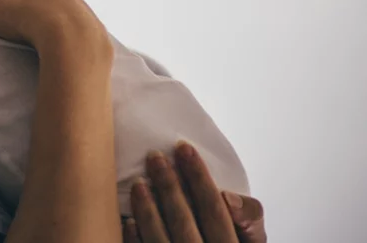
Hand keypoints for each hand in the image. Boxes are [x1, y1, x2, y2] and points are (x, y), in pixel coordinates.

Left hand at [125, 142, 265, 241]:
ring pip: (160, 238)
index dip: (199, 177)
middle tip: (155, 156)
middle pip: (183, 220)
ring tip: (139, 183)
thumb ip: (249, 216)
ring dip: (147, 208)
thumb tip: (229, 196)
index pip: (215, 209)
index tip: (184, 148)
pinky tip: (129, 220)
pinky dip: (135, 237)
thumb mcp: (252, 237)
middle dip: (168, 185)